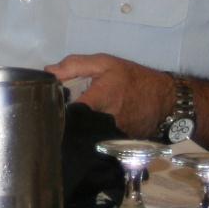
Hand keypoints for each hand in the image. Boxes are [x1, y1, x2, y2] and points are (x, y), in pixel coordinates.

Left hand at [47, 53, 173, 134]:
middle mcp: (107, 121)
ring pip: (86, 135)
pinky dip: (91, 135)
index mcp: (100, 99)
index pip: (71, 111)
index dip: (56, 110)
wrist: (165, 97)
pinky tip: (87, 128)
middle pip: (76, 126)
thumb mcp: (104, 63)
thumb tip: (48, 71)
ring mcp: (114, 136)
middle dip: (64, 121)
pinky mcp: (120, 144)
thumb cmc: (132, 77)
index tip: (44, 106)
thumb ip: (75, 65)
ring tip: (69, 121)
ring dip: (77, 129)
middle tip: (51, 114)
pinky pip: (98, 141)